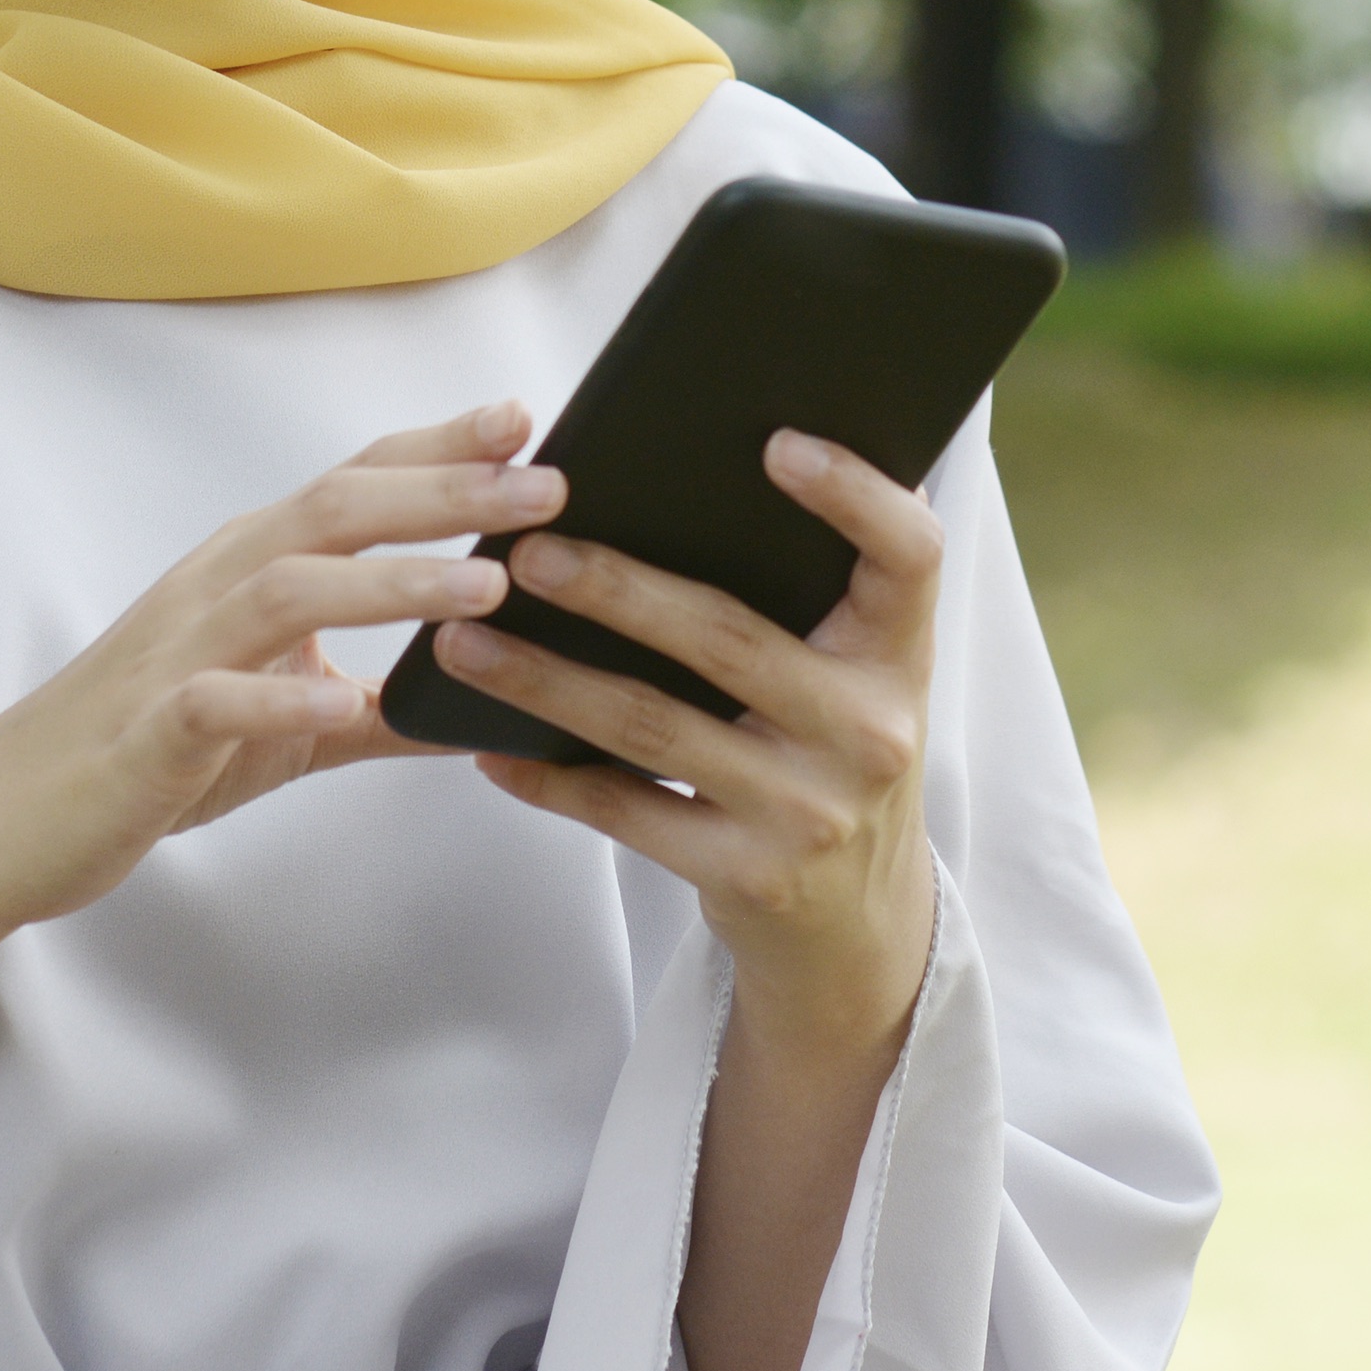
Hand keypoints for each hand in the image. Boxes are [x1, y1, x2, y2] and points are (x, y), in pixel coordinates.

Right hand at [0, 402, 546, 946]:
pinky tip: (339, 703)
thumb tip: (487, 708)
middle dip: (444, 490)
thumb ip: (379, 708)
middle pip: (334, 509)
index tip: (527, 423)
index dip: (438, 449)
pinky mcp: (149, 733)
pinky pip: (214, 703)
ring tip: (487, 584)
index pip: (355, 484)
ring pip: (288, 587)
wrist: (6, 818)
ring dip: (391, 581)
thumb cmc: (150, 756)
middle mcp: (216, 589)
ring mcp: (179, 654)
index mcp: (250, 569)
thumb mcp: (287, 728)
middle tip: (544, 483)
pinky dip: (276, 699)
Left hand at [439, 428, 940, 1056]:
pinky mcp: (748, 877)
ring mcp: (808, 811)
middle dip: (614, 589)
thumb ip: (821, 595)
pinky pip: (626, 815)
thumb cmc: (835, 760)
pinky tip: (486, 748)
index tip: (777, 441)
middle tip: (525, 550)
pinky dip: (550, 778)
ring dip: (545, 679)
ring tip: (461, 640)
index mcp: (899, 657)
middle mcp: (867, 732)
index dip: (855, 494)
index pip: (908, 556)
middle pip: (728, 637)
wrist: (858, 929)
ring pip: (652, 726)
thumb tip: (724, 463)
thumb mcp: (861, 682)